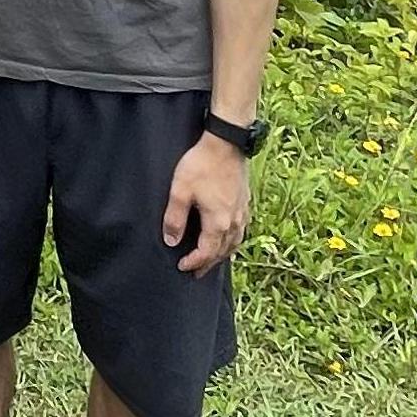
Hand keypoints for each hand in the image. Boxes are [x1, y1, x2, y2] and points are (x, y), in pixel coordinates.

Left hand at [163, 134, 249, 274]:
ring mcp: (242, 212)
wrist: (226, 143)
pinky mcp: (245, 202)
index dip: (193, 263)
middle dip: (208, 264)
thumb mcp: (180, 191)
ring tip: (212, 259)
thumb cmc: (202, 165)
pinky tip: (227, 236)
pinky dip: (232, 240)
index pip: (206, 252)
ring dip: (222, 254)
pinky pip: (240, 230)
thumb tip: (171, 241)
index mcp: (218, 223)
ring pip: (234, 243)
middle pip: (222, 252)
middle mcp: (234, 222)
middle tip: (196, 272)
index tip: (181, 267)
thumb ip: (175, 218)